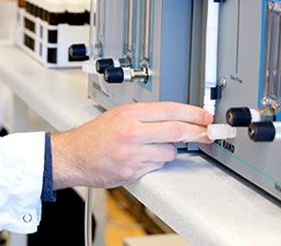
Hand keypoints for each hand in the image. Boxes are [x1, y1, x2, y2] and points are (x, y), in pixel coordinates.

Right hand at [50, 101, 212, 188]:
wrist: (73, 156)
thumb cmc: (94, 136)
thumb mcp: (118, 115)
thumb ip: (145, 116)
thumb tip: (175, 117)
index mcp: (129, 114)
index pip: (170, 110)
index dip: (193, 113)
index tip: (205, 116)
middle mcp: (132, 131)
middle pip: (176, 130)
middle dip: (196, 132)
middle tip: (207, 133)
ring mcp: (132, 153)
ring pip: (169, 152)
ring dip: (168, 151)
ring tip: (152, 148)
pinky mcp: (132, 170)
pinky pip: (157, 166)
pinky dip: (155, 163)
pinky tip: (141, 159)